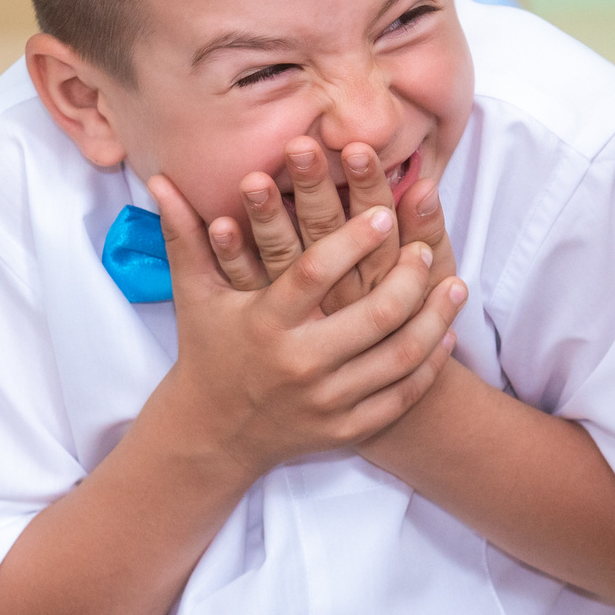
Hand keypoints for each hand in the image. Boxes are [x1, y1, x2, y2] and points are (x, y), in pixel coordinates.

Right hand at [154, 174, 464, 479]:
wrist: (211, 435)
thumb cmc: (207, 353)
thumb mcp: (195, 295)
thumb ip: (184, 235)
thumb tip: (159, 179)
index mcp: (264, 325)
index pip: (315, 274)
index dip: (353, 240)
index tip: (384, 212)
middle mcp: (298, 365)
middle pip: (374, 317)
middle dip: (409, 280)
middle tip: (425, 251)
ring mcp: (326, 402)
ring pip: (399, 358)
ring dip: (435, 320)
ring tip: (454, 285)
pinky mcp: (346, 429)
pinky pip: (401, 397)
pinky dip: (429, 367)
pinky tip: (444, 336)